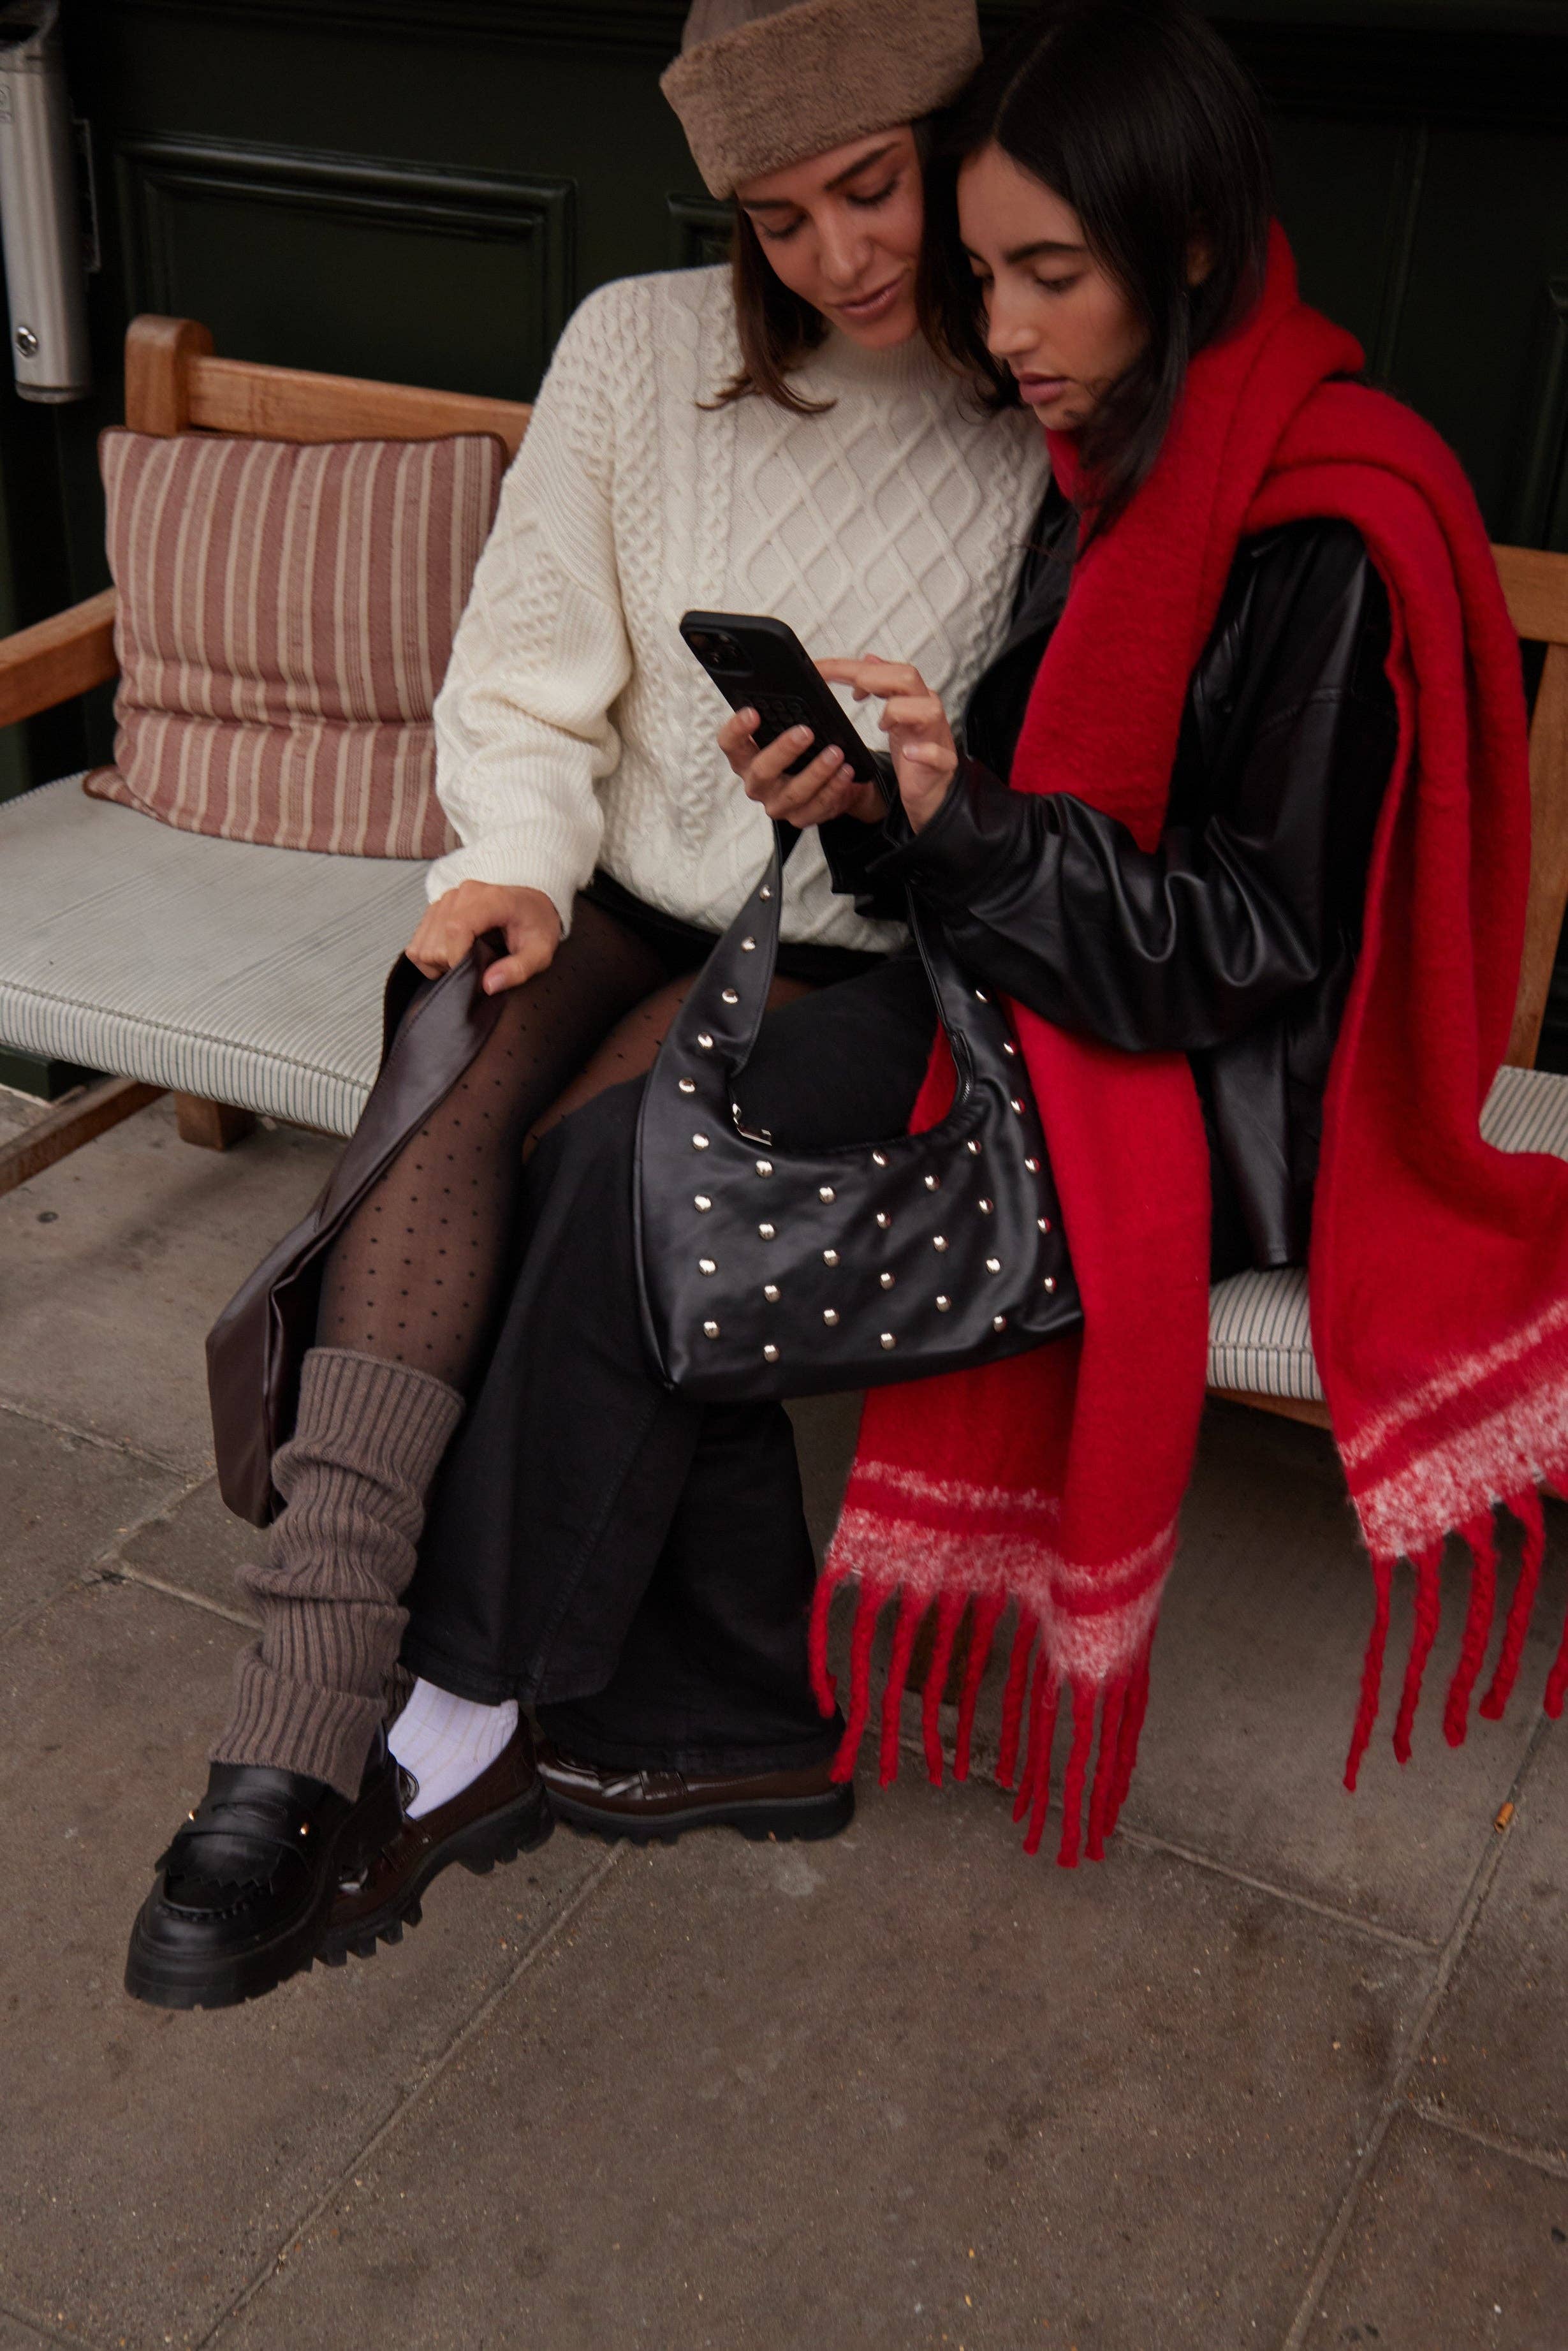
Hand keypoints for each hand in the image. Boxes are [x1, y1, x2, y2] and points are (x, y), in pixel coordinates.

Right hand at [406, 881, 561, 994]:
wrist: (533, 904)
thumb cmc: (536, 925)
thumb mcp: (540, 952)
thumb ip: (518, 969)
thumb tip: (489, 985)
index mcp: (491, 900)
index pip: (456, 928)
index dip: (456, 958)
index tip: (471, 973)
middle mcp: (463, 894)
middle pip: (434, 941)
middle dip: (449, 965)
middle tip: (474, 967)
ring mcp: (448, 898)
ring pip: (421, 943)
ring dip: (437, 962)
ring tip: (464, 960)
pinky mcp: (437, 907)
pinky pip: (417, 939)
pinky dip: (429, 954)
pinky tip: (452, 954)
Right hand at [717, 705, 883, 827]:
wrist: (830, 781)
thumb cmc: (806, 749)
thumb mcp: (792, 729)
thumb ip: (788, 712)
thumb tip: (803, 679)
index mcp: (747, 757)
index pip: (729, 744)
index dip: (736, 730)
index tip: (752, 712)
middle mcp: (757, 783)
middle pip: (761, 770)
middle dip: (783, 750)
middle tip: (805, 731)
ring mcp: (778, 803)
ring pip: (793, 792)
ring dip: (816, 771)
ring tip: (836, 752)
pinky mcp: (800, 818)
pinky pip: (817, 807)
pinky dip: (834, 788)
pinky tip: (846, 771)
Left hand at [817, 658, 956, 831]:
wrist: (929, 790)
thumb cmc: (911, 753)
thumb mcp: (892, 715)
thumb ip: (881, 686)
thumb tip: (868, 659)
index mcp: (911, 697)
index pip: (885, 670)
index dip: (851, 667)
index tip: (822, 670)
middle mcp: (926, 709)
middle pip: (908, 678)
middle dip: (875, 678)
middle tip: (852, 689)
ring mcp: (937, 735)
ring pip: (928, 709)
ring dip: (899, 711)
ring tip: (882, 725)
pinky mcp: (943, 763)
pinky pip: (939, 754)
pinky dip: (925, 752)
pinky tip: (907, 754)